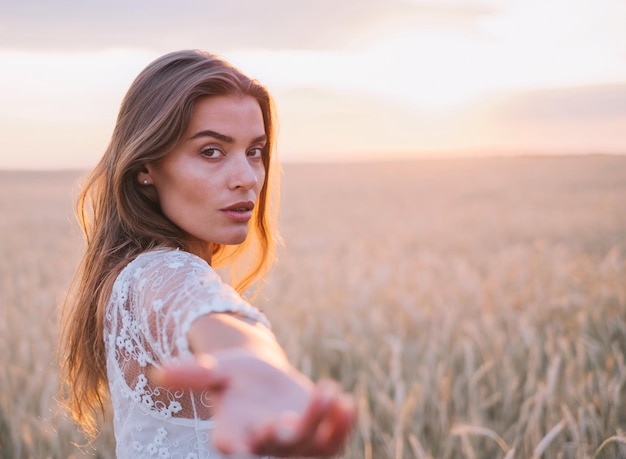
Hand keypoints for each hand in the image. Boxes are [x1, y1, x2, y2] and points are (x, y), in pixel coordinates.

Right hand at [152, 350, 355, 456]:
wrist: (263, 380)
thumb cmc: (235, 377)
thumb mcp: (215, 370)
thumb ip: (192, 374)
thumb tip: (158, 373)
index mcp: (233, 434)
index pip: (234, 447)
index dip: (240, 450)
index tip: (241, 447)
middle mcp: (264, 444)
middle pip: (277, 444)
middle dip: (286, 432)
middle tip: (290, 416)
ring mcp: (294, 444)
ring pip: (311, 444)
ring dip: (322, 423)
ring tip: (327, 389)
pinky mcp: (318, 436)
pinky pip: (333, 440)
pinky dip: (342, 425)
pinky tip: (348, 403)